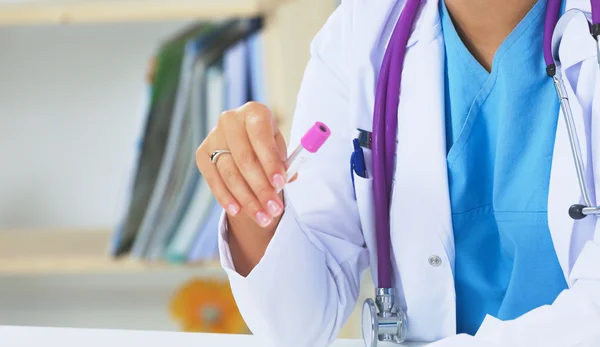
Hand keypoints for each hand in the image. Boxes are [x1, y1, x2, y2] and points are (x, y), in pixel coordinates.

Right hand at [196, 102, 287, 227]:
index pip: (260, 137)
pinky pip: (213, 180)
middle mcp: (230, 120)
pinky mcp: (202, 153)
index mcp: (254, 112)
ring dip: (247, 199)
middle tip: (274, 209)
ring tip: (263, 217)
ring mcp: (213, 136)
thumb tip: (286, 179)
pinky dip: (226, 197)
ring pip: (229, 173)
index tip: (281, 184)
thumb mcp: (280, 150)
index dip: (270, 162)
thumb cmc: (268, 147)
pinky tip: (238, 211)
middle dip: (261, 188)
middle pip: (244, 159)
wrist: (247, 144)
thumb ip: (284, 162)